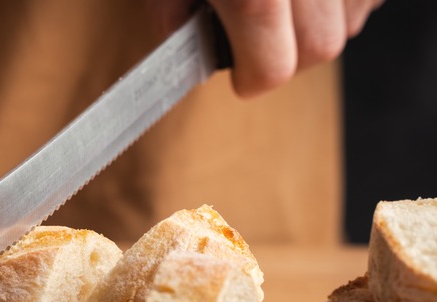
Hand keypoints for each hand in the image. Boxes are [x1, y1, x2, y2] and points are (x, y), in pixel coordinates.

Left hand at [149, 0, 384, 96]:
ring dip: (315, 22)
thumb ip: (171, 10)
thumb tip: (179, 44)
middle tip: (258, 34)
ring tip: (282, 1)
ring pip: (346, 22)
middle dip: (286, 53)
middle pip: (319, 49)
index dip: (250, 78)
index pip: (270, 70)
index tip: (240, 73)